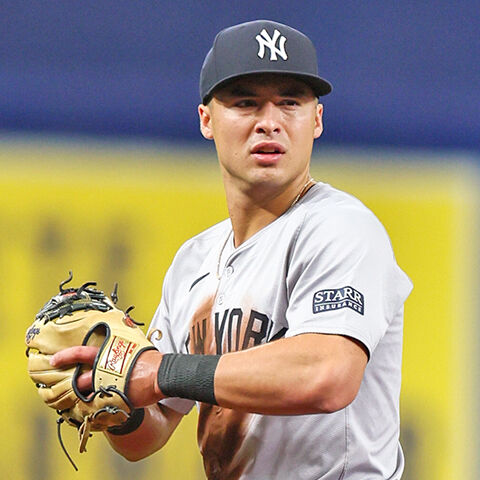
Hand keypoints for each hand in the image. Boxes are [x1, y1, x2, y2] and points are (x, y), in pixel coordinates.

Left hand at [51, 347, 165, 407]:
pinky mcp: (116, 400)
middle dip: (68, 384)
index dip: (67, 356)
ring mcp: (110, 386)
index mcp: (108, 355)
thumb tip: (118, 342)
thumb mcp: (133, 347)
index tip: (55, 360)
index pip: (82, 353)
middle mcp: (105, 370)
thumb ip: (121, 349)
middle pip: (81, 379)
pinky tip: (93, 411)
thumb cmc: (150, 360)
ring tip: (76, 401)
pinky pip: (101, 406)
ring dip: (82, 398)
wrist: (162, 374)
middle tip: (55, 388)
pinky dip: (96, 409)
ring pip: (90, 394)